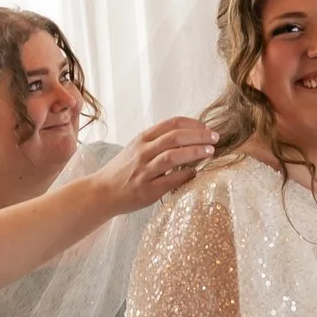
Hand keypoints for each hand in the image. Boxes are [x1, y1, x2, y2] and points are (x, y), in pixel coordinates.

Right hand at [93, 117, 216, 210]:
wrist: (101, 192)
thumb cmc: (123, 170)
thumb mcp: (136, 148)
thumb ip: (157, 141)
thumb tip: (189, 136)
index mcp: (142, 139)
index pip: (172, 124)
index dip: (193, 123)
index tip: (206, 127)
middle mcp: (143, 152)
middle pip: (175, 137)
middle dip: (199, 136)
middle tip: (215, 138)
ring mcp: (144, 171)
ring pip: (173, 156)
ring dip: (195, 152)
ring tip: (211, 152)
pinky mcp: (147, 190)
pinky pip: (171, 180)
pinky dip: (186, 175)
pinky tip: (195, 173)